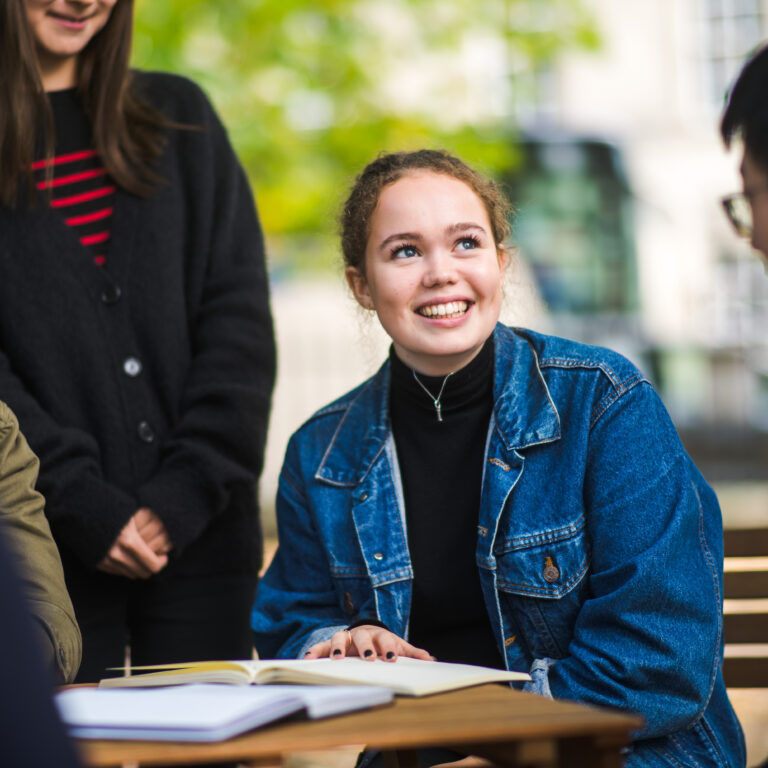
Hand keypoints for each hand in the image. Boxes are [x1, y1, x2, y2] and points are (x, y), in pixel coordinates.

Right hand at [97, 508, 170, 578]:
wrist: (81, 510)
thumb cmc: (111, 507)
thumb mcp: (133, 516)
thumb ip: (146, 532)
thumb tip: (162, 545)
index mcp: (129, 542)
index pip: (152, 565)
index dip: (162, 562)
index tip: (163, 556)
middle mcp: (117, 555)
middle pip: (142, 573)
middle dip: (151, 567)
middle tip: (156, 557)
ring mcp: (105, 561)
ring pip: (129, 574)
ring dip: (138, 568)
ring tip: (141, 555)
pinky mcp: (97, 563)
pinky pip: (117, 572)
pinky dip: (125, 567)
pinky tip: (128, 556)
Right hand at [304, 625, 433, 661]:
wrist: (367, 633)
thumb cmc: (383, 643)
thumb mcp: (398, 647)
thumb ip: (412, 653)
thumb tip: (431, 660)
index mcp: (379, 635)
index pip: (385, 639)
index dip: (388, 648)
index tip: (391, 658)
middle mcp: (361, 634)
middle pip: (362, 637)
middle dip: (365, 647)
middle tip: (368, 657)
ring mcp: (346, 638)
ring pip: (340, 638)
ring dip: (338, 648)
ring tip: (337, 659)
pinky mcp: (331, 644)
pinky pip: (320, 646)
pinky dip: (314, 651)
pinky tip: (306, 658)